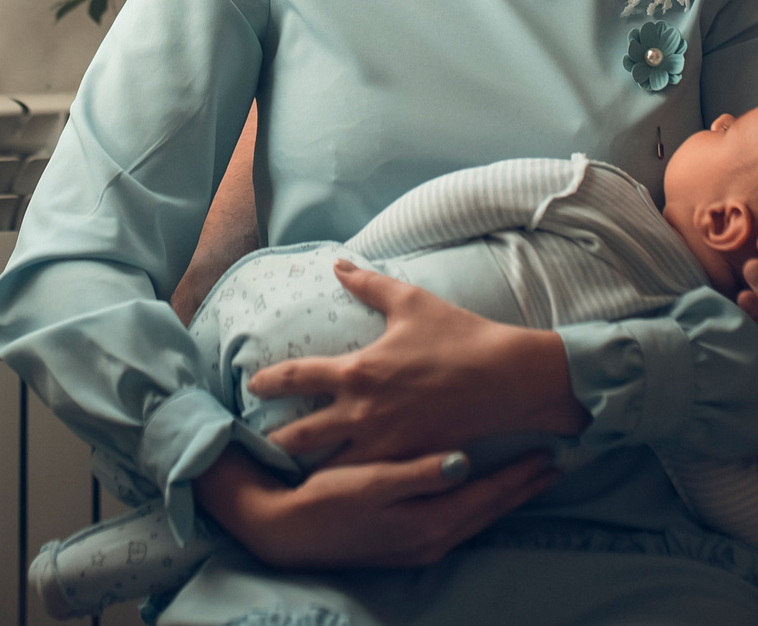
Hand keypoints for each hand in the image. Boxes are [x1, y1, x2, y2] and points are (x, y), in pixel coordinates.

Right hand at [193, 445, 558, 569]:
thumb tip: (465, 462)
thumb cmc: (328, 501)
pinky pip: (458, 520)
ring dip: (502, 496)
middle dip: (521, 487)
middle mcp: (432, 540)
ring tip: (527, 476)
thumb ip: (420, 474)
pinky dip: (477, 504)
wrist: (290, 535)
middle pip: (489, 510)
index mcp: (429, 523)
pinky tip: (479, 491)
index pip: (488, 495)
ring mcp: (421, 546)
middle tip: (553, 464)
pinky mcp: (407, 543)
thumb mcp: (373, 483)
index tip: (549, 454)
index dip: (519, 475)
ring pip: (476, 518)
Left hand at [246, 262, 587, 465]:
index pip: (297, 377)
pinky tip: (344, 493)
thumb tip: (338, 265)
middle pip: (301, 436)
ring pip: (331, 469)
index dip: (268, 382)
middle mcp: (362, 412)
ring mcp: (384, 443)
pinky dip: (354, 486)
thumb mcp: (410, 302)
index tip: (252, 385)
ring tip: (295, 479)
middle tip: (261, 447)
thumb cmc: (458, 335)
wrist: (505, 378)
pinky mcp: (409, 463)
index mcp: (357, 371)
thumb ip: (368, 284)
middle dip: (276, 444)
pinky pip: (371, 481)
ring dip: (311, 473)